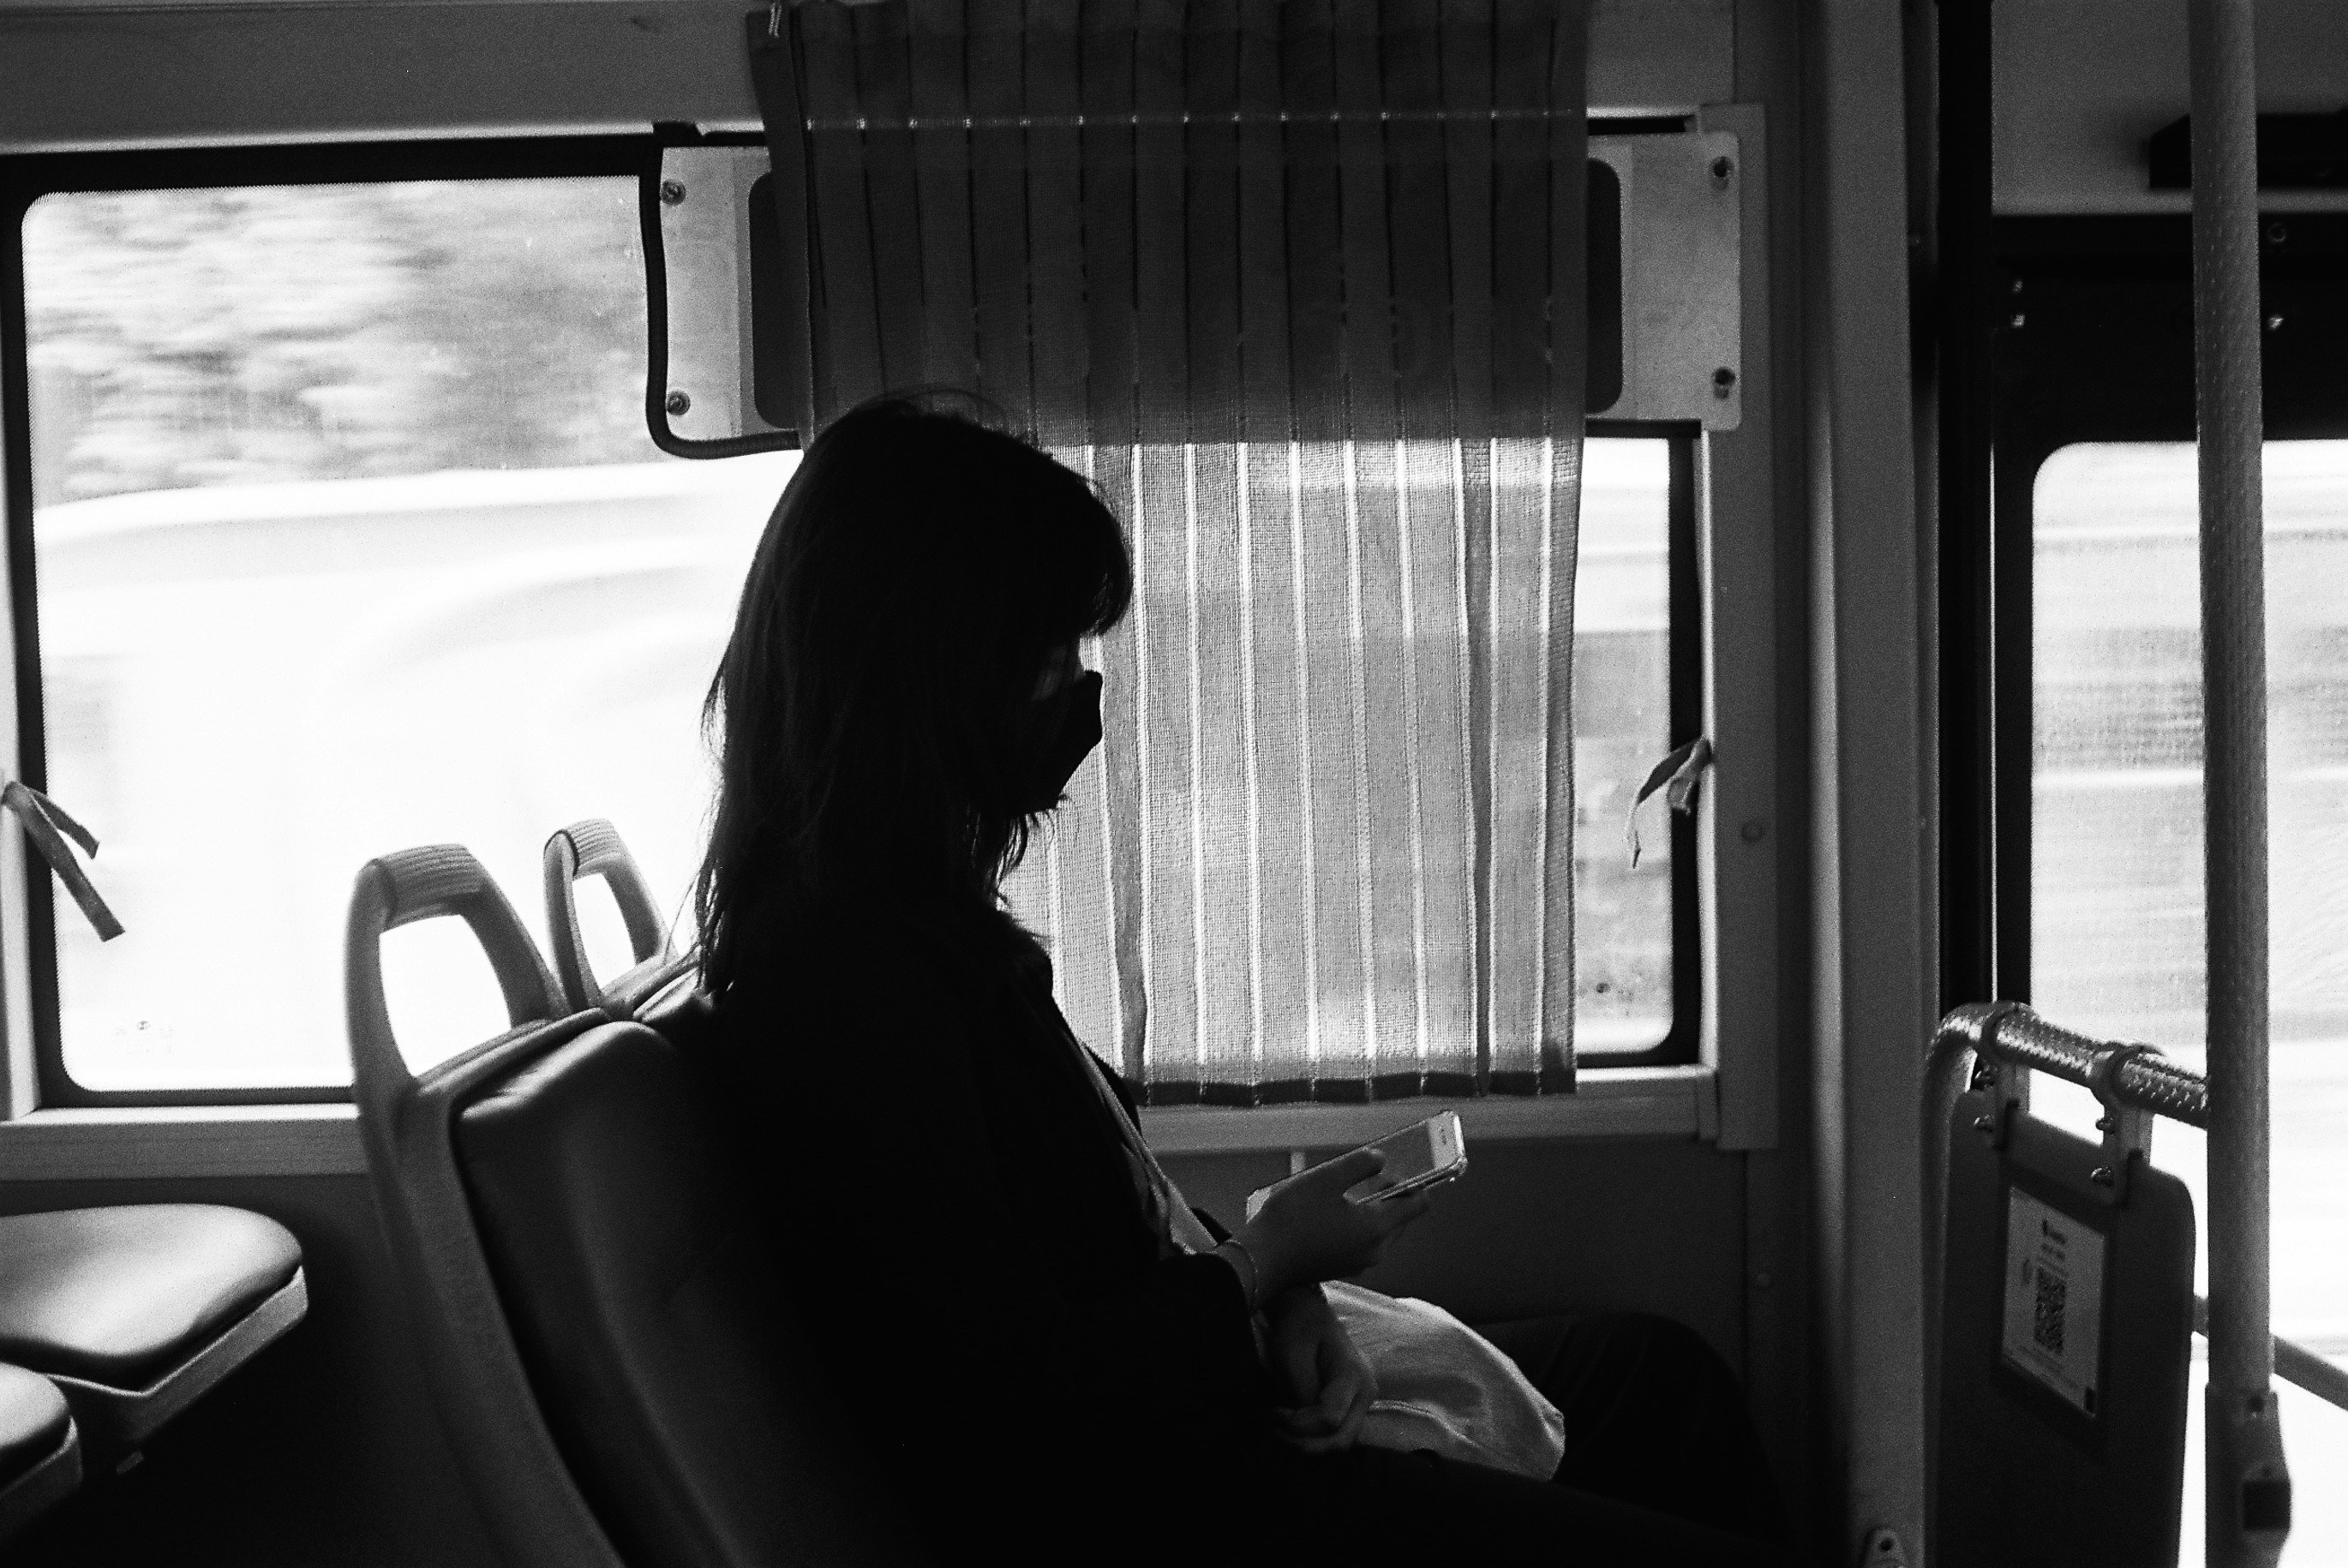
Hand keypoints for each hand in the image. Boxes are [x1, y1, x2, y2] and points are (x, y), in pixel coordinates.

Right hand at [1235, 1148, 1430, 1299]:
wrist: (1262, 1260)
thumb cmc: (1292, 1218)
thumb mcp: (1326, 1178)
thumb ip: (1360, 1164)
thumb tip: (1380, 1159)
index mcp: (1377, 1228)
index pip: (1418, 1205)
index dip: (1415, 1183)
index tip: (1401, 1169)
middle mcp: (1374, 1250)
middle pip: (1401, 1219)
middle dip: (1391, 1196)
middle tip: (1369, 1176)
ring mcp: (1358, 1263)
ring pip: (1381, 1232)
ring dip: (1373, 1211)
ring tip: (1346, 1192)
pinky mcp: (1342, 1268)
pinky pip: (1362, 1243)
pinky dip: (1358, 1226)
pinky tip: (1333, 1213)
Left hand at [1264, 1288, 1376, 1453]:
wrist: (1311, 1316)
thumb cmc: (1300, 1330)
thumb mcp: (1293, 1357)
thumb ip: (1302, 1393)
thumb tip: (1302, 1426)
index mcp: (1353, 1374)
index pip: (1330, 1418)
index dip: (1299, 1425)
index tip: (1273, 1413)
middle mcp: (1365, 1392)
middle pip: (1341, 1440)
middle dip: (1304, 1443)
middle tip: (1274, 1431)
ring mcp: (1363, 1402)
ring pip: (1340, 1442)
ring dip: (1308, 1444)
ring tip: (1280, 1430)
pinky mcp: (1353, 1408)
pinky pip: (1337, 1434)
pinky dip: (1314, 1438)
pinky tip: (1291, 1428)